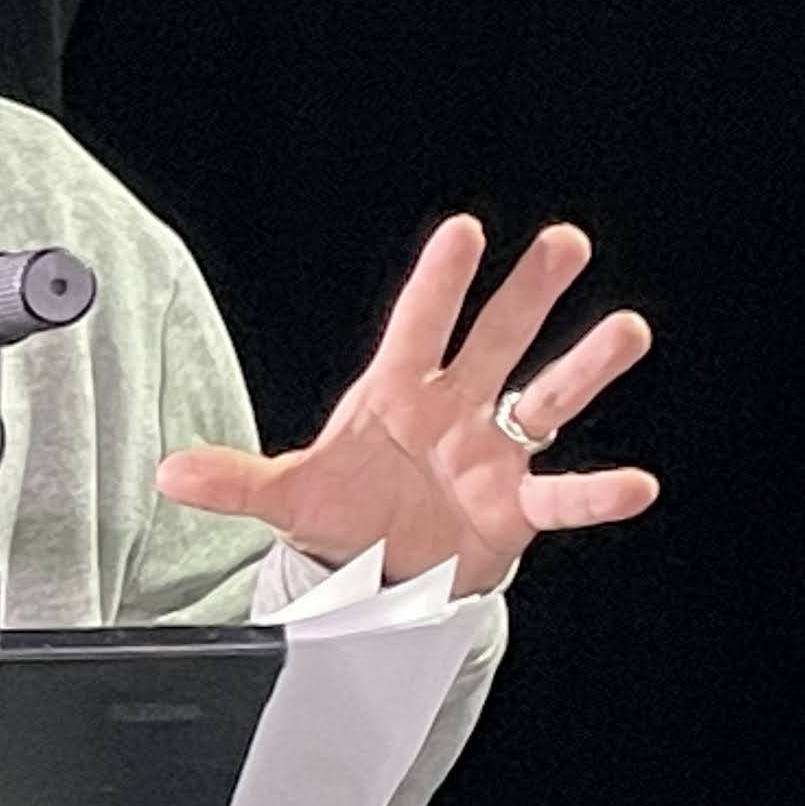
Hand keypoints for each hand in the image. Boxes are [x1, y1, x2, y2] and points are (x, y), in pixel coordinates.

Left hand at [153, 216, 655, 595]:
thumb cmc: (344, 513)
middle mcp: (455, 410)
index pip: (418, 326)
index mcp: (397, 394)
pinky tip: (635, 483)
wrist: (380, 573)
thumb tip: (168, 475)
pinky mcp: (515, 507)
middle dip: (528, 293)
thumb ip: (235, 481)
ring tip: (626, 330)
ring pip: (547, 399)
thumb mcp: (286, 494)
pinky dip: (597, 492)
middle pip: (496, 340)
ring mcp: (492, 454)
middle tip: (564, 243)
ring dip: (585, 367)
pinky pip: (563, 495)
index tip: (464, 231)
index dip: (439, 283)